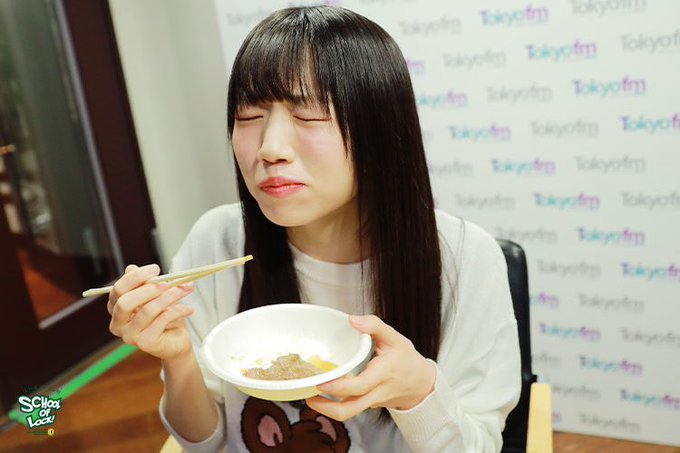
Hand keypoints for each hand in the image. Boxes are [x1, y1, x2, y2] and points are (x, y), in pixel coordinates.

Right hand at [107, 264, 194, 360]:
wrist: (176, 339)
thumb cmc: (163, 314)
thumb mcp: (155, 294)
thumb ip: (144, 282)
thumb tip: (131, 268)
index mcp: (116, 307)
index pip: (118, 290)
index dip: (135, 277)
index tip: (155, 268)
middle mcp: (118, 324)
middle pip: (125, 303)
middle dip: (148, 289)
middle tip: (168, 282)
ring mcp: (130, 336)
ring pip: (147, 311)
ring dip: (169, 297)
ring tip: (186, 289)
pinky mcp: (145, 343)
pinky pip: (161, 321)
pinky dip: (178, 311)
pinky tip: (189, 308)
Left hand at [306, 315, 435, 421]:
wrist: (421, 384)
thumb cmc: (407, 360)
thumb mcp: (394, 338)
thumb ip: (374, 325)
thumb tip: (352, 320)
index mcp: (383, 374)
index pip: (359, 386)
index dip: (338, 387)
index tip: (321, 382)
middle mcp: (376, 392)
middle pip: (350, 409)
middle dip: (326, 407)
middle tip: (309, 396)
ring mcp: (372, 402)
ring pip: (348, 413)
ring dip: (327, 409)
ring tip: (311, 397)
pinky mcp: (369, 405)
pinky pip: (351, 408)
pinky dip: (336, 404)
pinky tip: (325, 393)